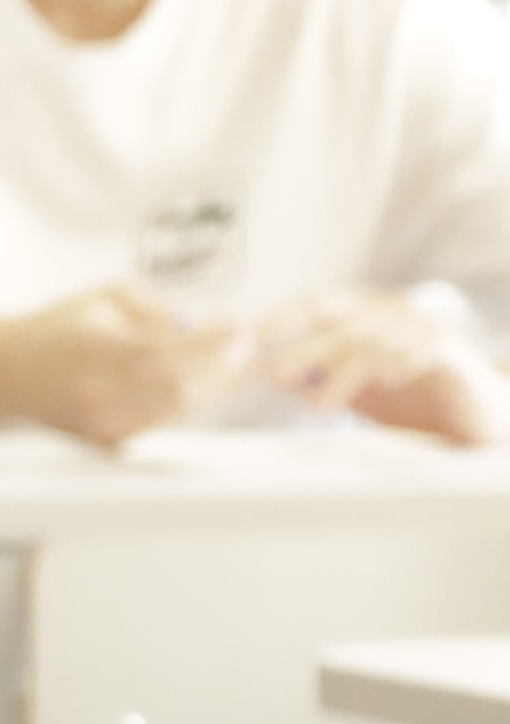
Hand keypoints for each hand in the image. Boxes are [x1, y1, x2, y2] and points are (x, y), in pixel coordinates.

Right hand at [0, 283, 237, 445]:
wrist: (4, 373)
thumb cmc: (51, 332)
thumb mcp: (103, 300)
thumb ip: (154, 311)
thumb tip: (199, 326)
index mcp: (99, 353)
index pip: (176, 353)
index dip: (217, 343)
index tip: (239, 329)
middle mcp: (102, 394)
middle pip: (186, 388)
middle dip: (223, 367)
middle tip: (243, 348)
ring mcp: (106, 423)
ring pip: (180, 409)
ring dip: (212, 387)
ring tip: (229, 366)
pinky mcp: (108, 440)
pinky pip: (164, 422)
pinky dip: (188, 403)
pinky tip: (198, 386)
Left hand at [256, 285, 501, 443]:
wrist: (469, 419)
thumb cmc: (404, 400)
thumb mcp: (346, 388)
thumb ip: (305, 376)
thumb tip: (255, 370)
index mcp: (367, 313)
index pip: (323, 304)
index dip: (289, 316)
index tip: (257, 335)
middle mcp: (395, 313)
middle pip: (346, 321)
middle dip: (308, 347)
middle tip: (278, 374)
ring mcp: (425, 330)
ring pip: (377, 342)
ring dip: (344, 373)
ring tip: (318, 405)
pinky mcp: (451, 353)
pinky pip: (422, 351)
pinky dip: (399, 364)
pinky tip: (384, 385)